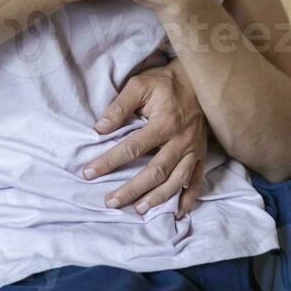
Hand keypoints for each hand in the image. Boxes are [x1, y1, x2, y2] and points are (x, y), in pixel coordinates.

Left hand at [79, 60, 207, 218]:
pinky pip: (197, 180)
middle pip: (154, 172)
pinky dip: (188, 198)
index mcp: (164, 122)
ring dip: (158, 198)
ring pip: (176, 181)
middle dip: (131, 189)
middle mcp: (181, 140)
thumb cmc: (164, 82)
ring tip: (138, 210)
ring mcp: (193, 149)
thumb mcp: (139, 85)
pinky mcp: (202, 154)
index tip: (88, 173)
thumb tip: (99, 128)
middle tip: (110, 202)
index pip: (131, 148)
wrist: (197, 79)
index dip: (108, 162)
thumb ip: (119, 106)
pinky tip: (176, 212)